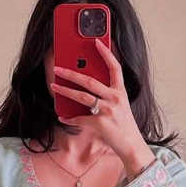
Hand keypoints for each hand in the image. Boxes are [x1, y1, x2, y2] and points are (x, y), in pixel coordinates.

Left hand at [50, 38, 155, 178]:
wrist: (131, 145)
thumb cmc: (123, 126)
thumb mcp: (120, 107)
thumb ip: (107, 96)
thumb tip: (85, 89)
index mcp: (120, 92)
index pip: (114, 67)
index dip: (106, 53)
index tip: (96, 41)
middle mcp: (115, 98)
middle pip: (90, 80)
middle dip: (71, 73)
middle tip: (58, 68)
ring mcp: (108, 110)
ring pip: (82, 96)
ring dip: (65, 91)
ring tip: (54, 86)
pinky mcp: (101, 123)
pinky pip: (80, 118)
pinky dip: (69, 118)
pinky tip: (62, 116)